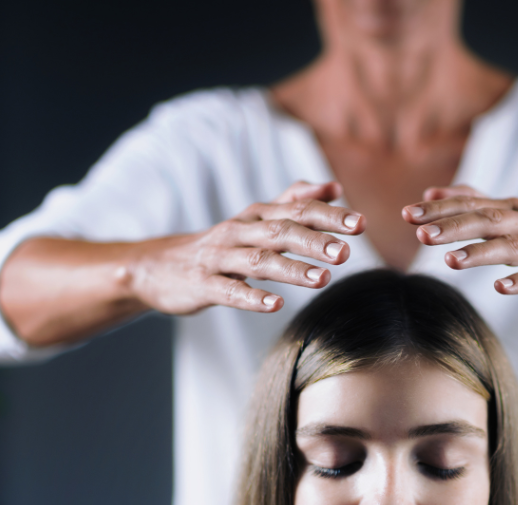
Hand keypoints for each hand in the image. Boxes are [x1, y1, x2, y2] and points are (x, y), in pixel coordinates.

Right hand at [130, 181, 363, 313]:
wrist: (157, 266)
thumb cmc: (218, 245)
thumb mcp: (254, 219)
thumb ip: (293, 201)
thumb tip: (333, 187)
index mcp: (256, 216)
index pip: (298, 210)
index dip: (329, 216)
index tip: (360, 224)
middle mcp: (239, 231)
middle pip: (281, 232)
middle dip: (315, 241)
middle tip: (346, 251)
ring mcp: (219, 258)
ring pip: (258, 261)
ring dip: (291, 269)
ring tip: (321, 279)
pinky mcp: (203, 285)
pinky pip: (230, 291)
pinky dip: (252, 298)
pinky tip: (275, 305)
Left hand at [402, 185, 517, 306]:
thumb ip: (478, 207)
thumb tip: (434, 193)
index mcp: (517, 211)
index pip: (473, 204)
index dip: (441, 208)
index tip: (407, 214)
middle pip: (489, 220)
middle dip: (452, 226)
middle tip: (419, 232)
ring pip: (513, 247)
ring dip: (480, 252)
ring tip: (450, 261)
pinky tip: (501, 287)